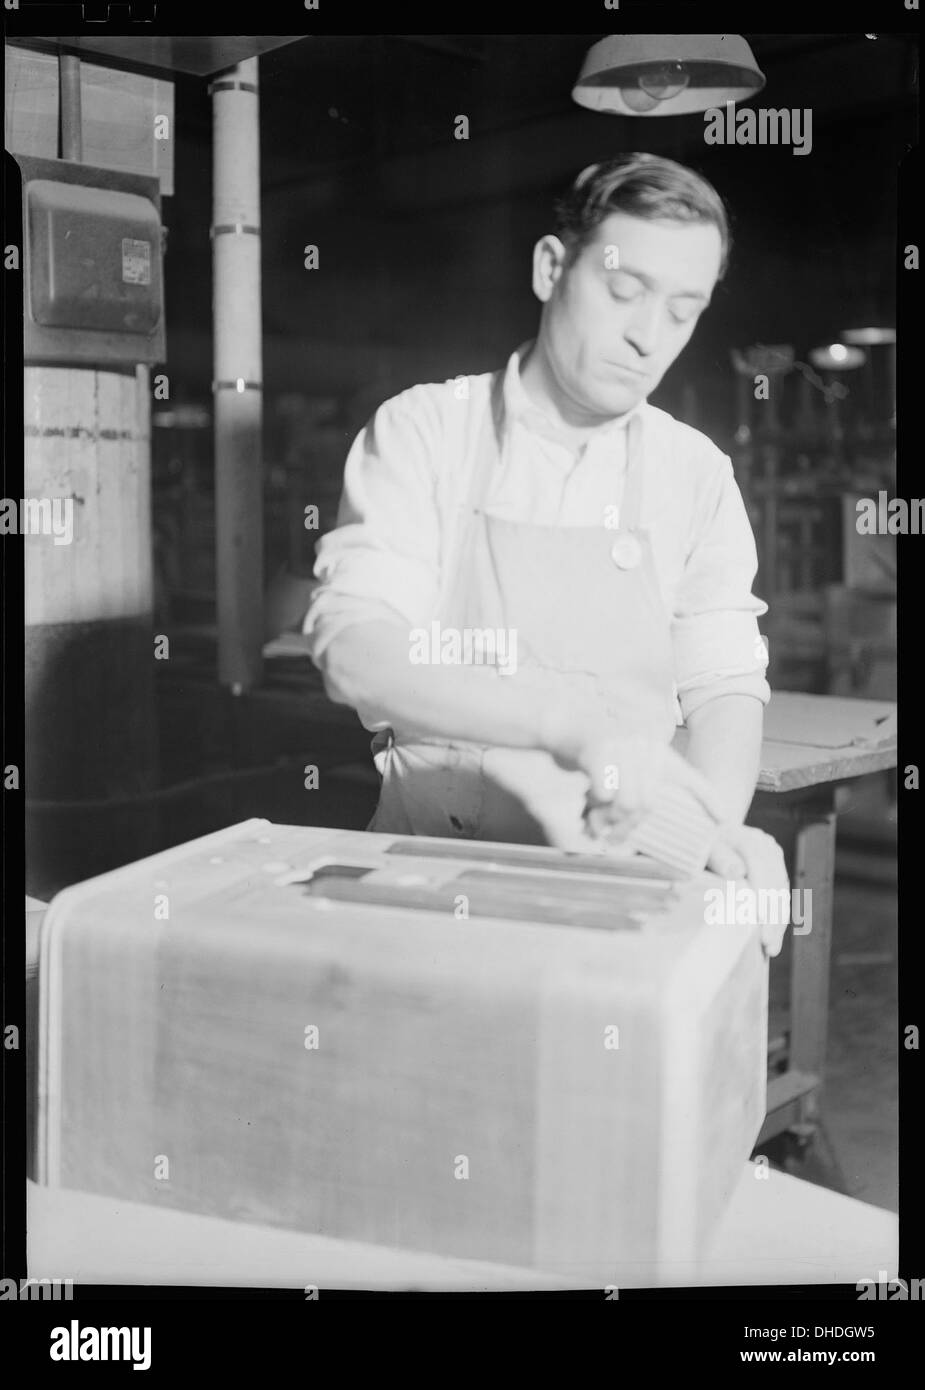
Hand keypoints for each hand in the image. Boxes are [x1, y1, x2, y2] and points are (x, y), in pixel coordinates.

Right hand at [541, 707, 727, 833]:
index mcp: (656, 750)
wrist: (562, 723)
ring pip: (628, 802)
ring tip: (596, 820)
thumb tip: (641, 818)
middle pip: (648, 804)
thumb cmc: (593, 752)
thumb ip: (636, 789)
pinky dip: (597, 801)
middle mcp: (645, 745)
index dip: (709, 799)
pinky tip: (590, 799)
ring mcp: (623, 745)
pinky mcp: (599, 748)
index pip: (690, 778)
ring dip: (610, 818)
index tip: (725, 819)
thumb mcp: (622, 764)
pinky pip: (606, 791)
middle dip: (628, 825)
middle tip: (612, 835)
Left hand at [707, 824, 789, 956]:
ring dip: (778, 923)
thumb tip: (737, 872)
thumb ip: (718, 857)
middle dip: (772, 917)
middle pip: (775, 884)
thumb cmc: (699, 847)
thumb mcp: (703, 849)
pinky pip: (781, 898)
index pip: (761, 867)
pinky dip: (777, 919)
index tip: (760, 920)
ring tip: (770, 949)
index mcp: (747, 838)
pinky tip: (773, 938)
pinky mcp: (775, 871)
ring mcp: (773, 859)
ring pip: (782, 893)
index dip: (762, 894)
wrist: (704, 837)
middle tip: (767, 946)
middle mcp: (765, 846)